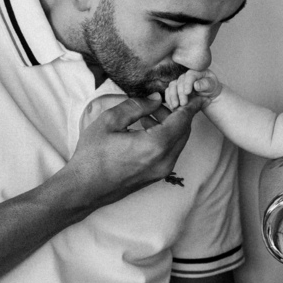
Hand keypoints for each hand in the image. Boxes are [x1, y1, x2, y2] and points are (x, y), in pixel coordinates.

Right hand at [62, 95, 201, 207]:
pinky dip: (165, 137)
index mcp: (155, 145)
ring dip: (170, 124)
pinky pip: (169, 152)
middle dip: (178, 112)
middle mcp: (164, 160)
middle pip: (184, 131)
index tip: (197, 93)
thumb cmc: (92, 155)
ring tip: (149, 111)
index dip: (191, 104)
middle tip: (164, 98)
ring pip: (177, 142)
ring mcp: (162, 171)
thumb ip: (136, 106)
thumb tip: (155, 98)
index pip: (183, 120)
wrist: (84, 189)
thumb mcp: (109, 121)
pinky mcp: (156, 176)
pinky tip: (146, 127)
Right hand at [164, 69, 221, 109]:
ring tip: (175, 106)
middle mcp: (186, 75)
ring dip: (173, 96)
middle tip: (183, 103)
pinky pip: (168, 91)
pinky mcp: (175, 88)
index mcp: (196, 72)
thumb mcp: (212, 85)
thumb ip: (205, 84)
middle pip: (180, 82)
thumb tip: (196, 85)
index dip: (187, 84)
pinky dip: (169, 98)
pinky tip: (172, 106)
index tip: (187, 93)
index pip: (190, 75)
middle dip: (180, 93)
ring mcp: (179, 81)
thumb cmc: (211, 87)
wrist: (208, 93)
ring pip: (172, 86)